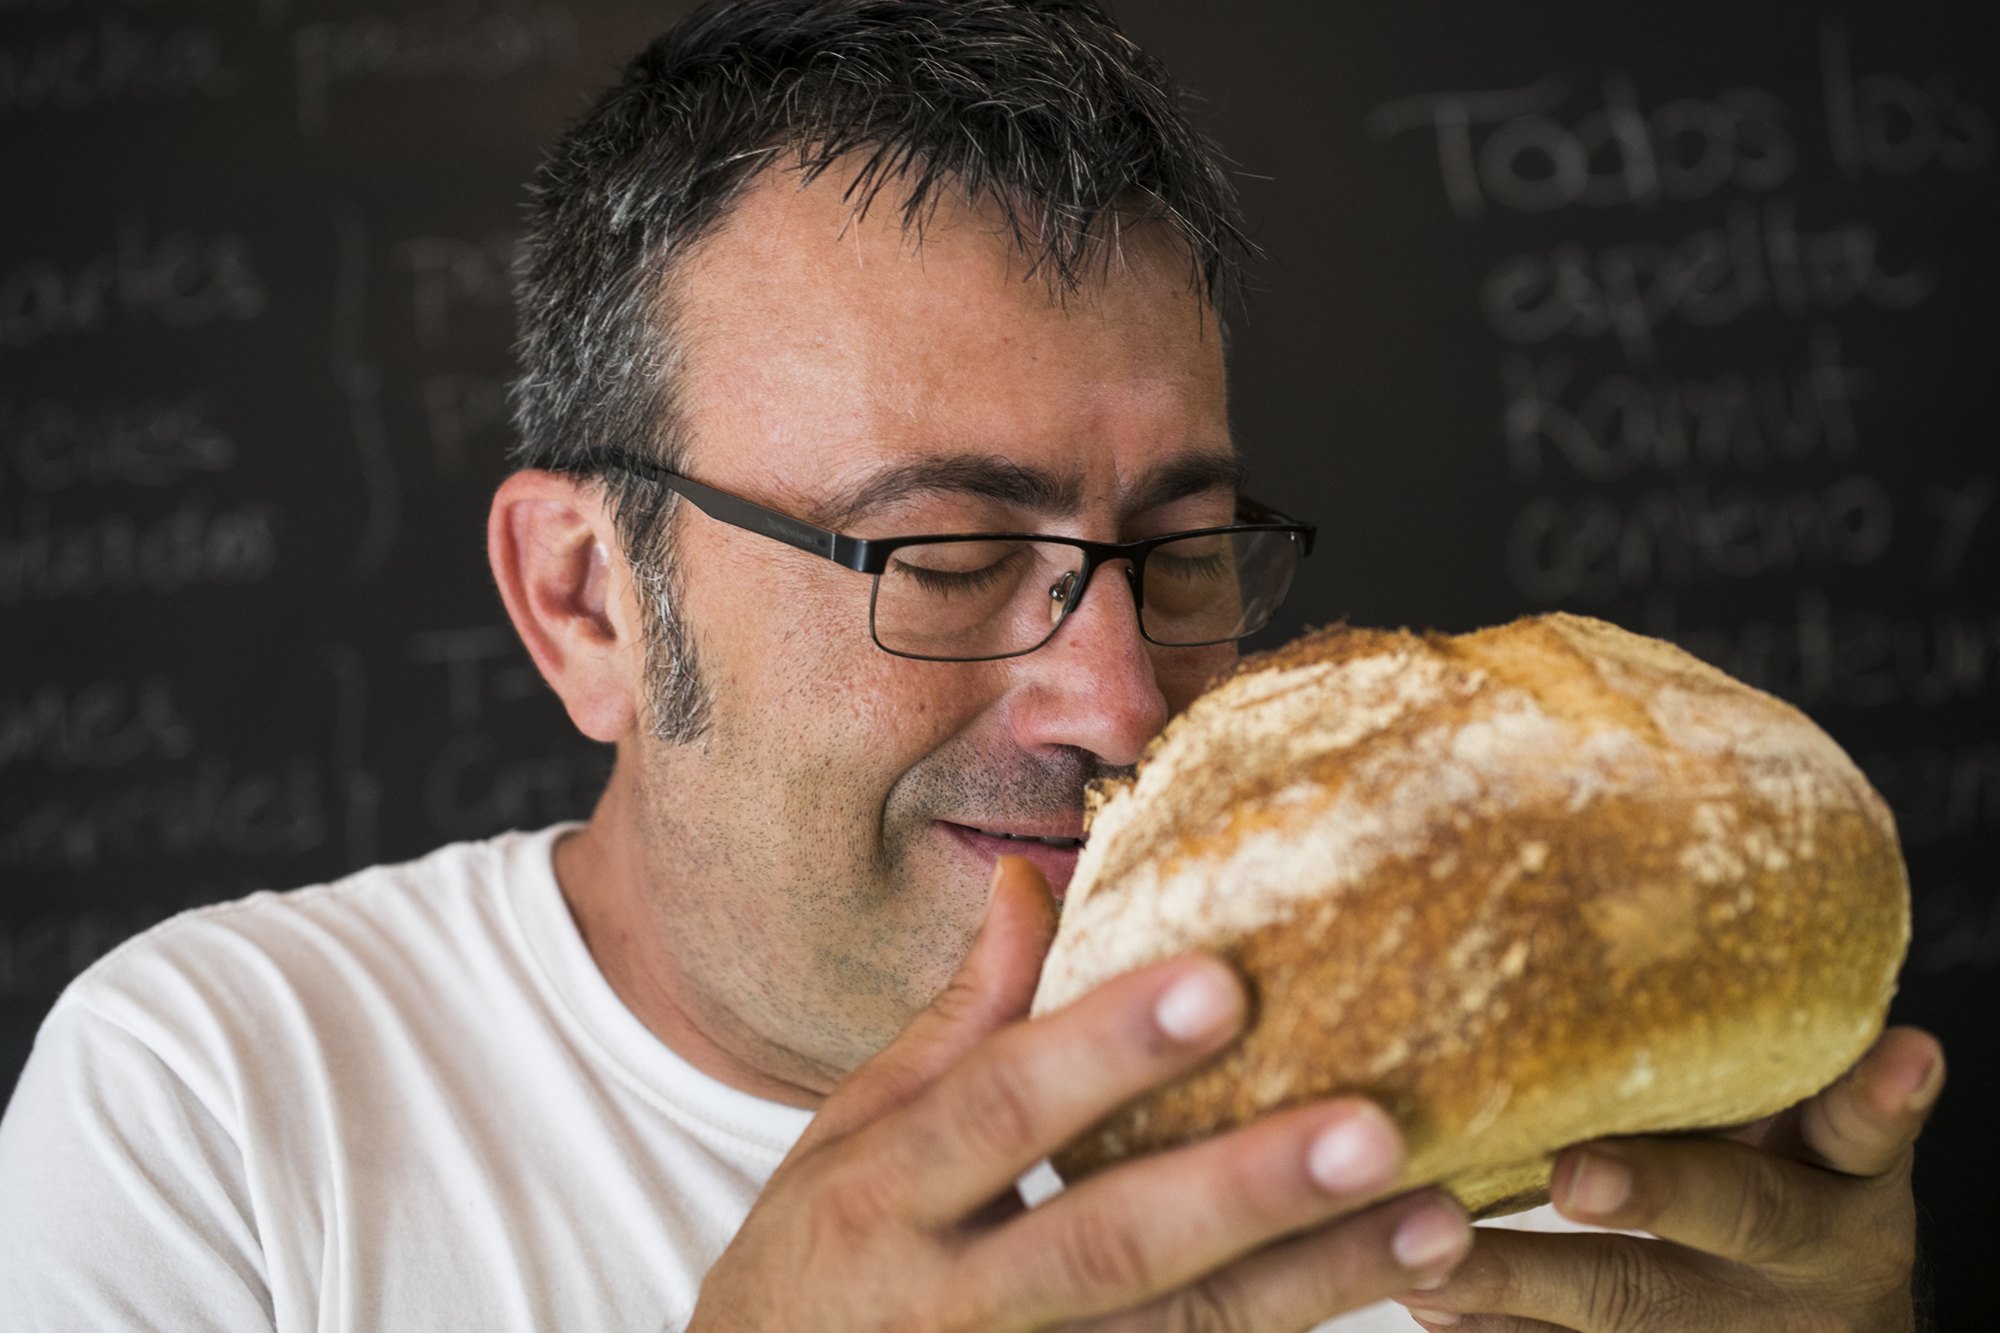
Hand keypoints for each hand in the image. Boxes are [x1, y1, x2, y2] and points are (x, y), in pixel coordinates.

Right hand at [690, 857, 1473, 1330]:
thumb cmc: (814, 1265)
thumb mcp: (849, 1139)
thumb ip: (954, 1024)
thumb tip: (1034, 883)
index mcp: (879, 1198)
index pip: (998, 1110)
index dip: (1103, 1050)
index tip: (1221, 983)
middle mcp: (947, 1304)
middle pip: (1107, 1246)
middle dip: (1242, 1187)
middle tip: (1374, 1129)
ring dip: (1314, 1282)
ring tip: (1439, 1220)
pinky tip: (1389, 1285)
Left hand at [1398, 1026, 1945, 1331]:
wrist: (1816, 1329)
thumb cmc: (1784, 1178)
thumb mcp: (1803, 1121)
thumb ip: (1748, 1046)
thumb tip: (1631, 899)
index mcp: (1849, 1179)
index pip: (1865, 1127)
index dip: (1880, 1097)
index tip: (1905, 1051)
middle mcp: (1806, 1257)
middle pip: (1737, 1216)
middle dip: (1655, 1189)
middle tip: (1573, 1172)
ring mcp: (1732, 1325)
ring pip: (1630, 1300)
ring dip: (1522, 1275)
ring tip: (1436, 1246)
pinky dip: (1495, 1326)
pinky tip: (1428, 1295)